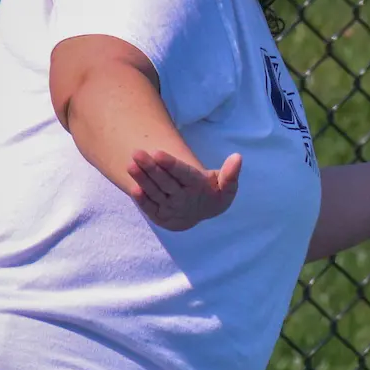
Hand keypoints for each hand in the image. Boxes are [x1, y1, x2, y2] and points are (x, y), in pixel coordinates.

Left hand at [128, 149, 242, 229]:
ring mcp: (170, 209)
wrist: (200, 215)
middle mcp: (183, 199)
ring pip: (154, 193)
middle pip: (165, 182)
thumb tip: (238, 157)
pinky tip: (133, 187)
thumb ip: (230, 174)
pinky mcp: (160, 216)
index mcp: (198, 187)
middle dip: (150, 168)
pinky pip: (150, 208)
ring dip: (142, 180)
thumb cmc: (213, 193)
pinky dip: (141, 200)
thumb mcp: (227, 187)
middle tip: (138, 153)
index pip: (183, 174)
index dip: (171, 164)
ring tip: (131, 165)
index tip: (158, 153)